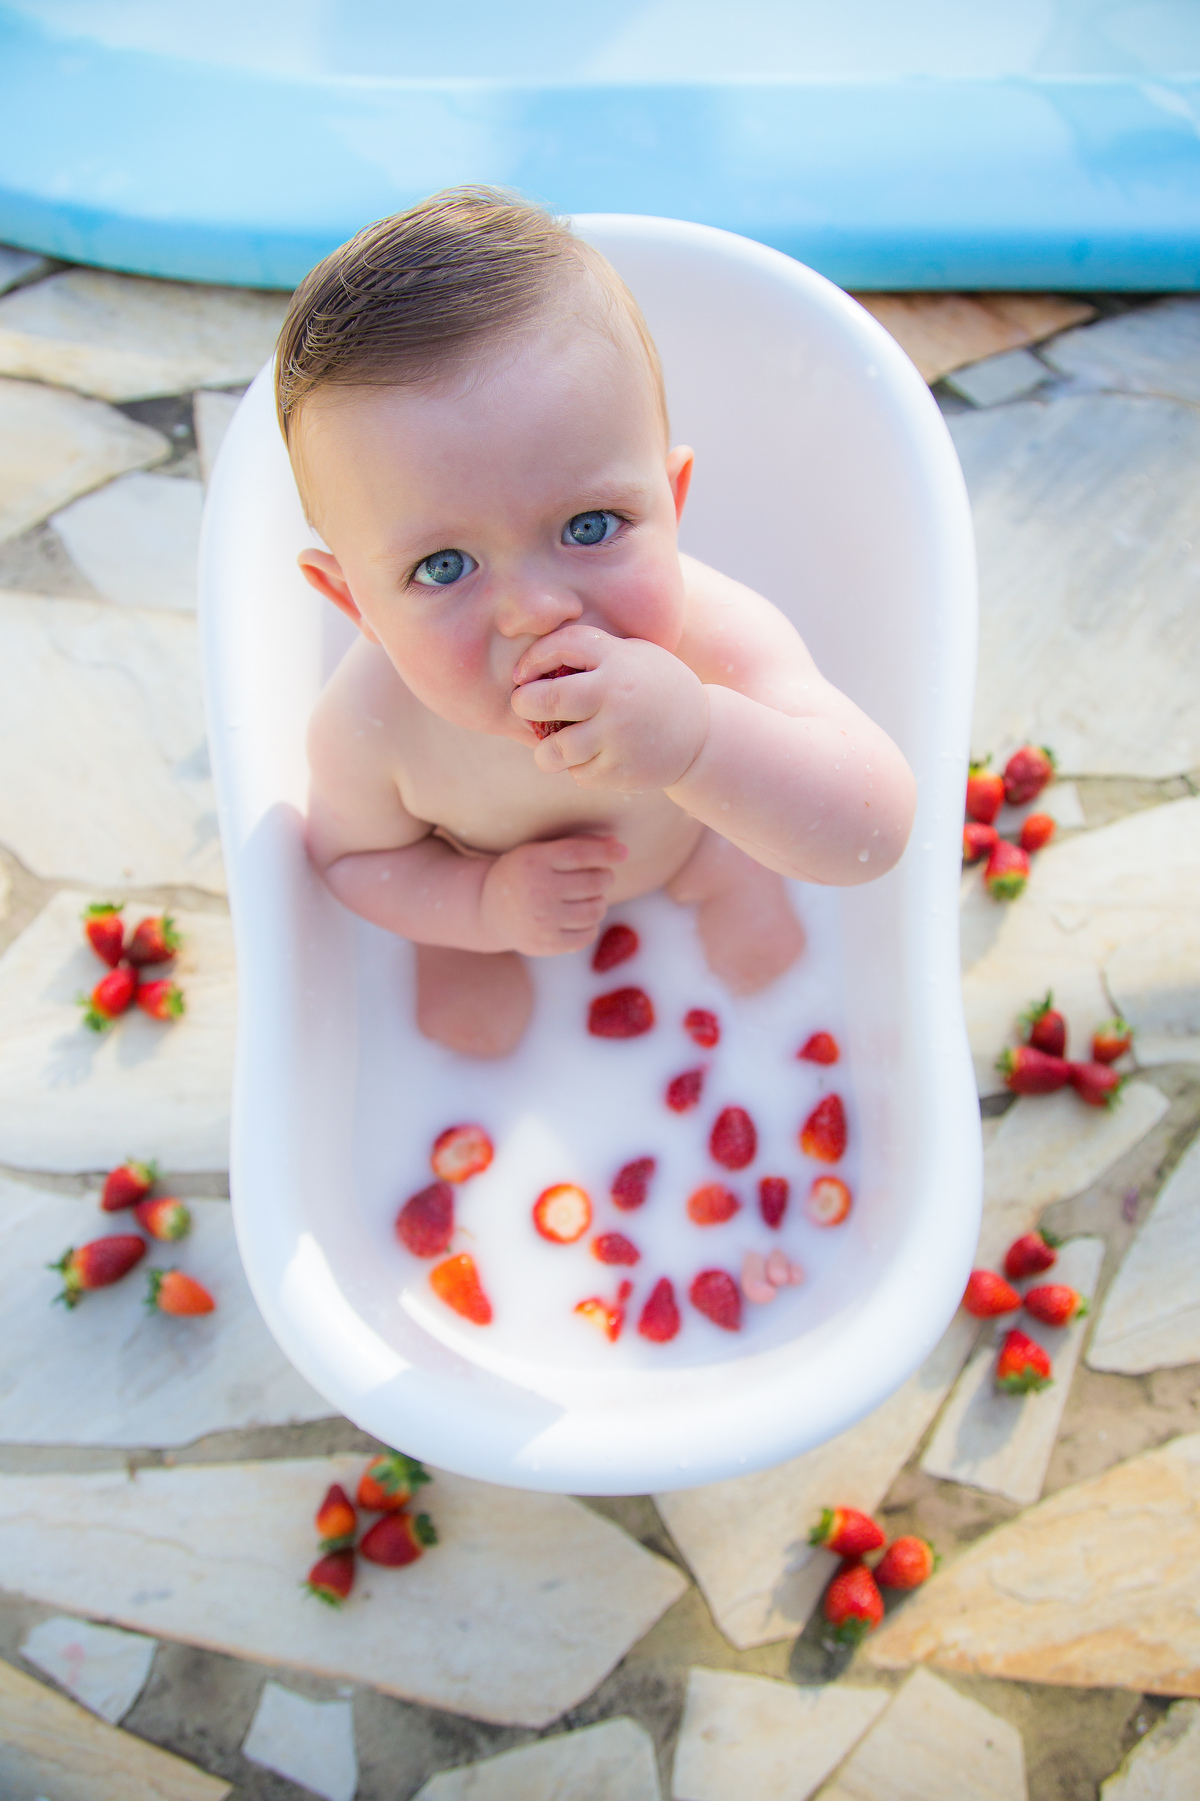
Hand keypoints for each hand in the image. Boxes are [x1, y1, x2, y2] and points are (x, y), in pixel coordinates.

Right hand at [479, 834, 627, 955]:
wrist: (488, 911)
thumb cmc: (524, 874)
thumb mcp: (540, 852)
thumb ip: (578, 844)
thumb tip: (618, 845)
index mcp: (534, 861)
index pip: (580, 854)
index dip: (606, 852)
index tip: (623, 852)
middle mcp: (538, 890)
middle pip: (594, 883)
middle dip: (605, 878)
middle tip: (599, 877)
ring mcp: (542, 920)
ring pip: (596, 910)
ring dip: (599, 902)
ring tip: (589, 898)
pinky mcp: (546, 944)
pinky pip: (588, 935)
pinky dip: (591, 925)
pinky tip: (580, 917)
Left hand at [510, 624, 708, 792]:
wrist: (703, 736)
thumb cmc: (655, 689)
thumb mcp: (634, 656)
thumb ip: (594, 652)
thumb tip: (533, 661)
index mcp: (618, 659)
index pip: (561, 645)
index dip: (533, 658)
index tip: (523, 674)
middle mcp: (615, 696)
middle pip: (546, 700)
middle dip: (524, 704)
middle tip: (523, 707)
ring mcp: (618, 736)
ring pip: (554, 750)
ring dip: (544, 752)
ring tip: (548, 750)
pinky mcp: (620, 770)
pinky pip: (579, 773)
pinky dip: (579, 769)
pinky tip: (592, 760)